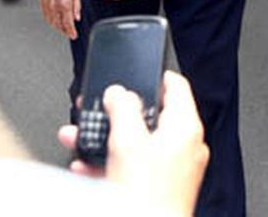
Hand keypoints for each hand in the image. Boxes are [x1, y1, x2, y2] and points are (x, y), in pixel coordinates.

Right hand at [40, 0, 80, 38]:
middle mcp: (54, 7)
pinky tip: (54, 22)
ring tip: (63, 29)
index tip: (74, 36)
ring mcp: (46, 5)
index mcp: (64, 4)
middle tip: (69, 33)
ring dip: (58, 27)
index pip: (68, 24)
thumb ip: (77, 7)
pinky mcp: (41, 3)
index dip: (71, 32)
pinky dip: (51, 21)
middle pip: (59, 25)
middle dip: (65, 31)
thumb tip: (77, 17)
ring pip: (51, 22)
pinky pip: (46, 16)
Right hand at [58, 72, 208, 215]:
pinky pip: (134, 167)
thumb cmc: (148, 195)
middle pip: (150, 116)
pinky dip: (112, 163)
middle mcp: (185, 146)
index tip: (136, 72)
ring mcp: (174, 169)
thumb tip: (119, 93)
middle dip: (117, 114)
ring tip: (81, 137)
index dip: (154, 75)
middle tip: (97, 109)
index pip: (176, 86)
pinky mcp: (161, 188)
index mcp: (186, 127)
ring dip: (107, 139)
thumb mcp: (128, 141)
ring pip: (137, 143)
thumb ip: (122, 108)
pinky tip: (88, 166)